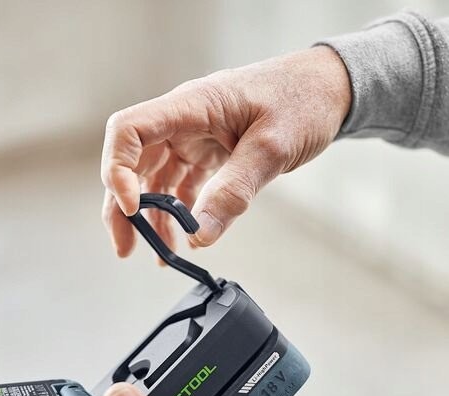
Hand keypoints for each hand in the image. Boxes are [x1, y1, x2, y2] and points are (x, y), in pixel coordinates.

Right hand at [100, 45, 350, 254]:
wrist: (330, 89)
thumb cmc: (303, 101)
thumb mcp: (272, 147)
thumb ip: (235, 190)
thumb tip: (201, 235)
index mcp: (191, 106)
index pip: (129, 131)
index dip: (118, 170)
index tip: (133, 209)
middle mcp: (185, 119)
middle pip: (133, 160)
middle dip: (124, 206)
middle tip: (127, 247)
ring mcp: (196, 135)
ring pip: (156, 177)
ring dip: (152, 215)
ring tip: (159, 252)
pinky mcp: (210, 150)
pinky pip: (183, 182)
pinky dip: (179, 210)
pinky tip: (185, 236)